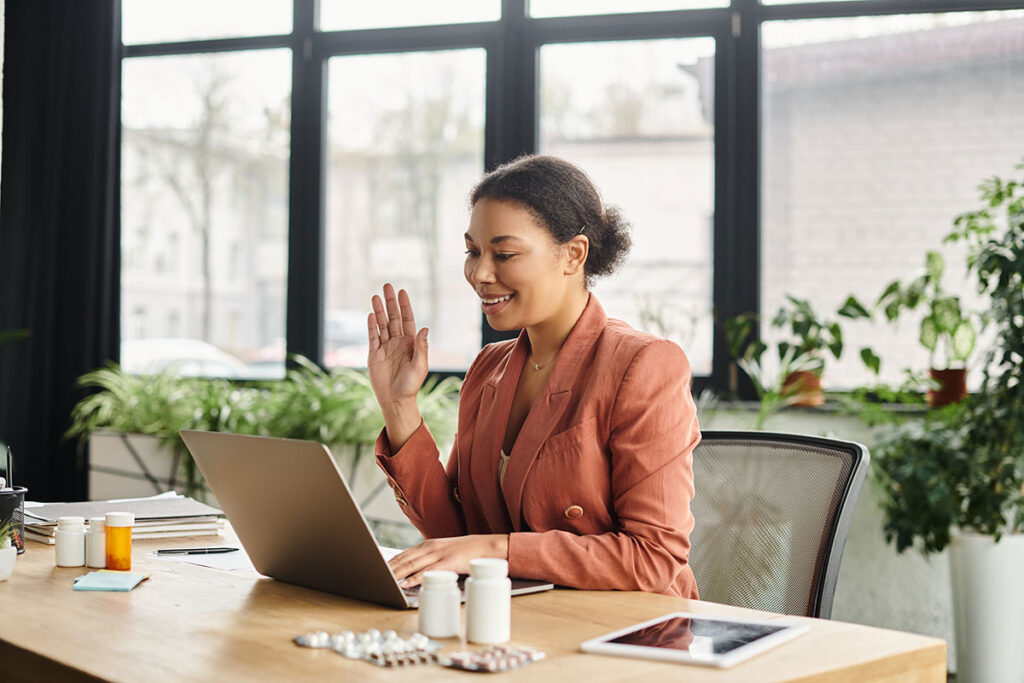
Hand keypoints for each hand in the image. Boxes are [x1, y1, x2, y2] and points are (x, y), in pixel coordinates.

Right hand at [368, 284, 428, 446]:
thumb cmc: (411, 385)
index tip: (402, 292)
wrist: (396, 401)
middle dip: (390, 302)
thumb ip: (422, 347)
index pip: (407, 320)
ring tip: (375, 296)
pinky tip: (370, 314)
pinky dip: (371, 326)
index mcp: (411, 344)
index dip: (404, 306)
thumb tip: (425, 328)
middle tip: (387, 286)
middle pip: (393, 318)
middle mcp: (398, 342)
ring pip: (381, 324)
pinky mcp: (374, 354)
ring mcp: (385, 347)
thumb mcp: (420, 366)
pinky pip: (372, 337)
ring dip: (379, 310)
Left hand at [388, 535, 508, 587]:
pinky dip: (415, 577)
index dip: (390, 562)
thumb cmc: (465, 552)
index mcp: (429, 545)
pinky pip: (428, 571)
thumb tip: (414, 572)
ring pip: (412, 565)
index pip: (404, 554)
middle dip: (388, 568)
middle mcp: (431, 547)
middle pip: (404, 559)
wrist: (486, 547)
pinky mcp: (448, 563)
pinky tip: (405, 583)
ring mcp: (439, 554)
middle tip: (374, 576)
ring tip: (384, 580)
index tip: (377, 568)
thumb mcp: (444, 552)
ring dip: (397, 574)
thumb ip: (430, 559)